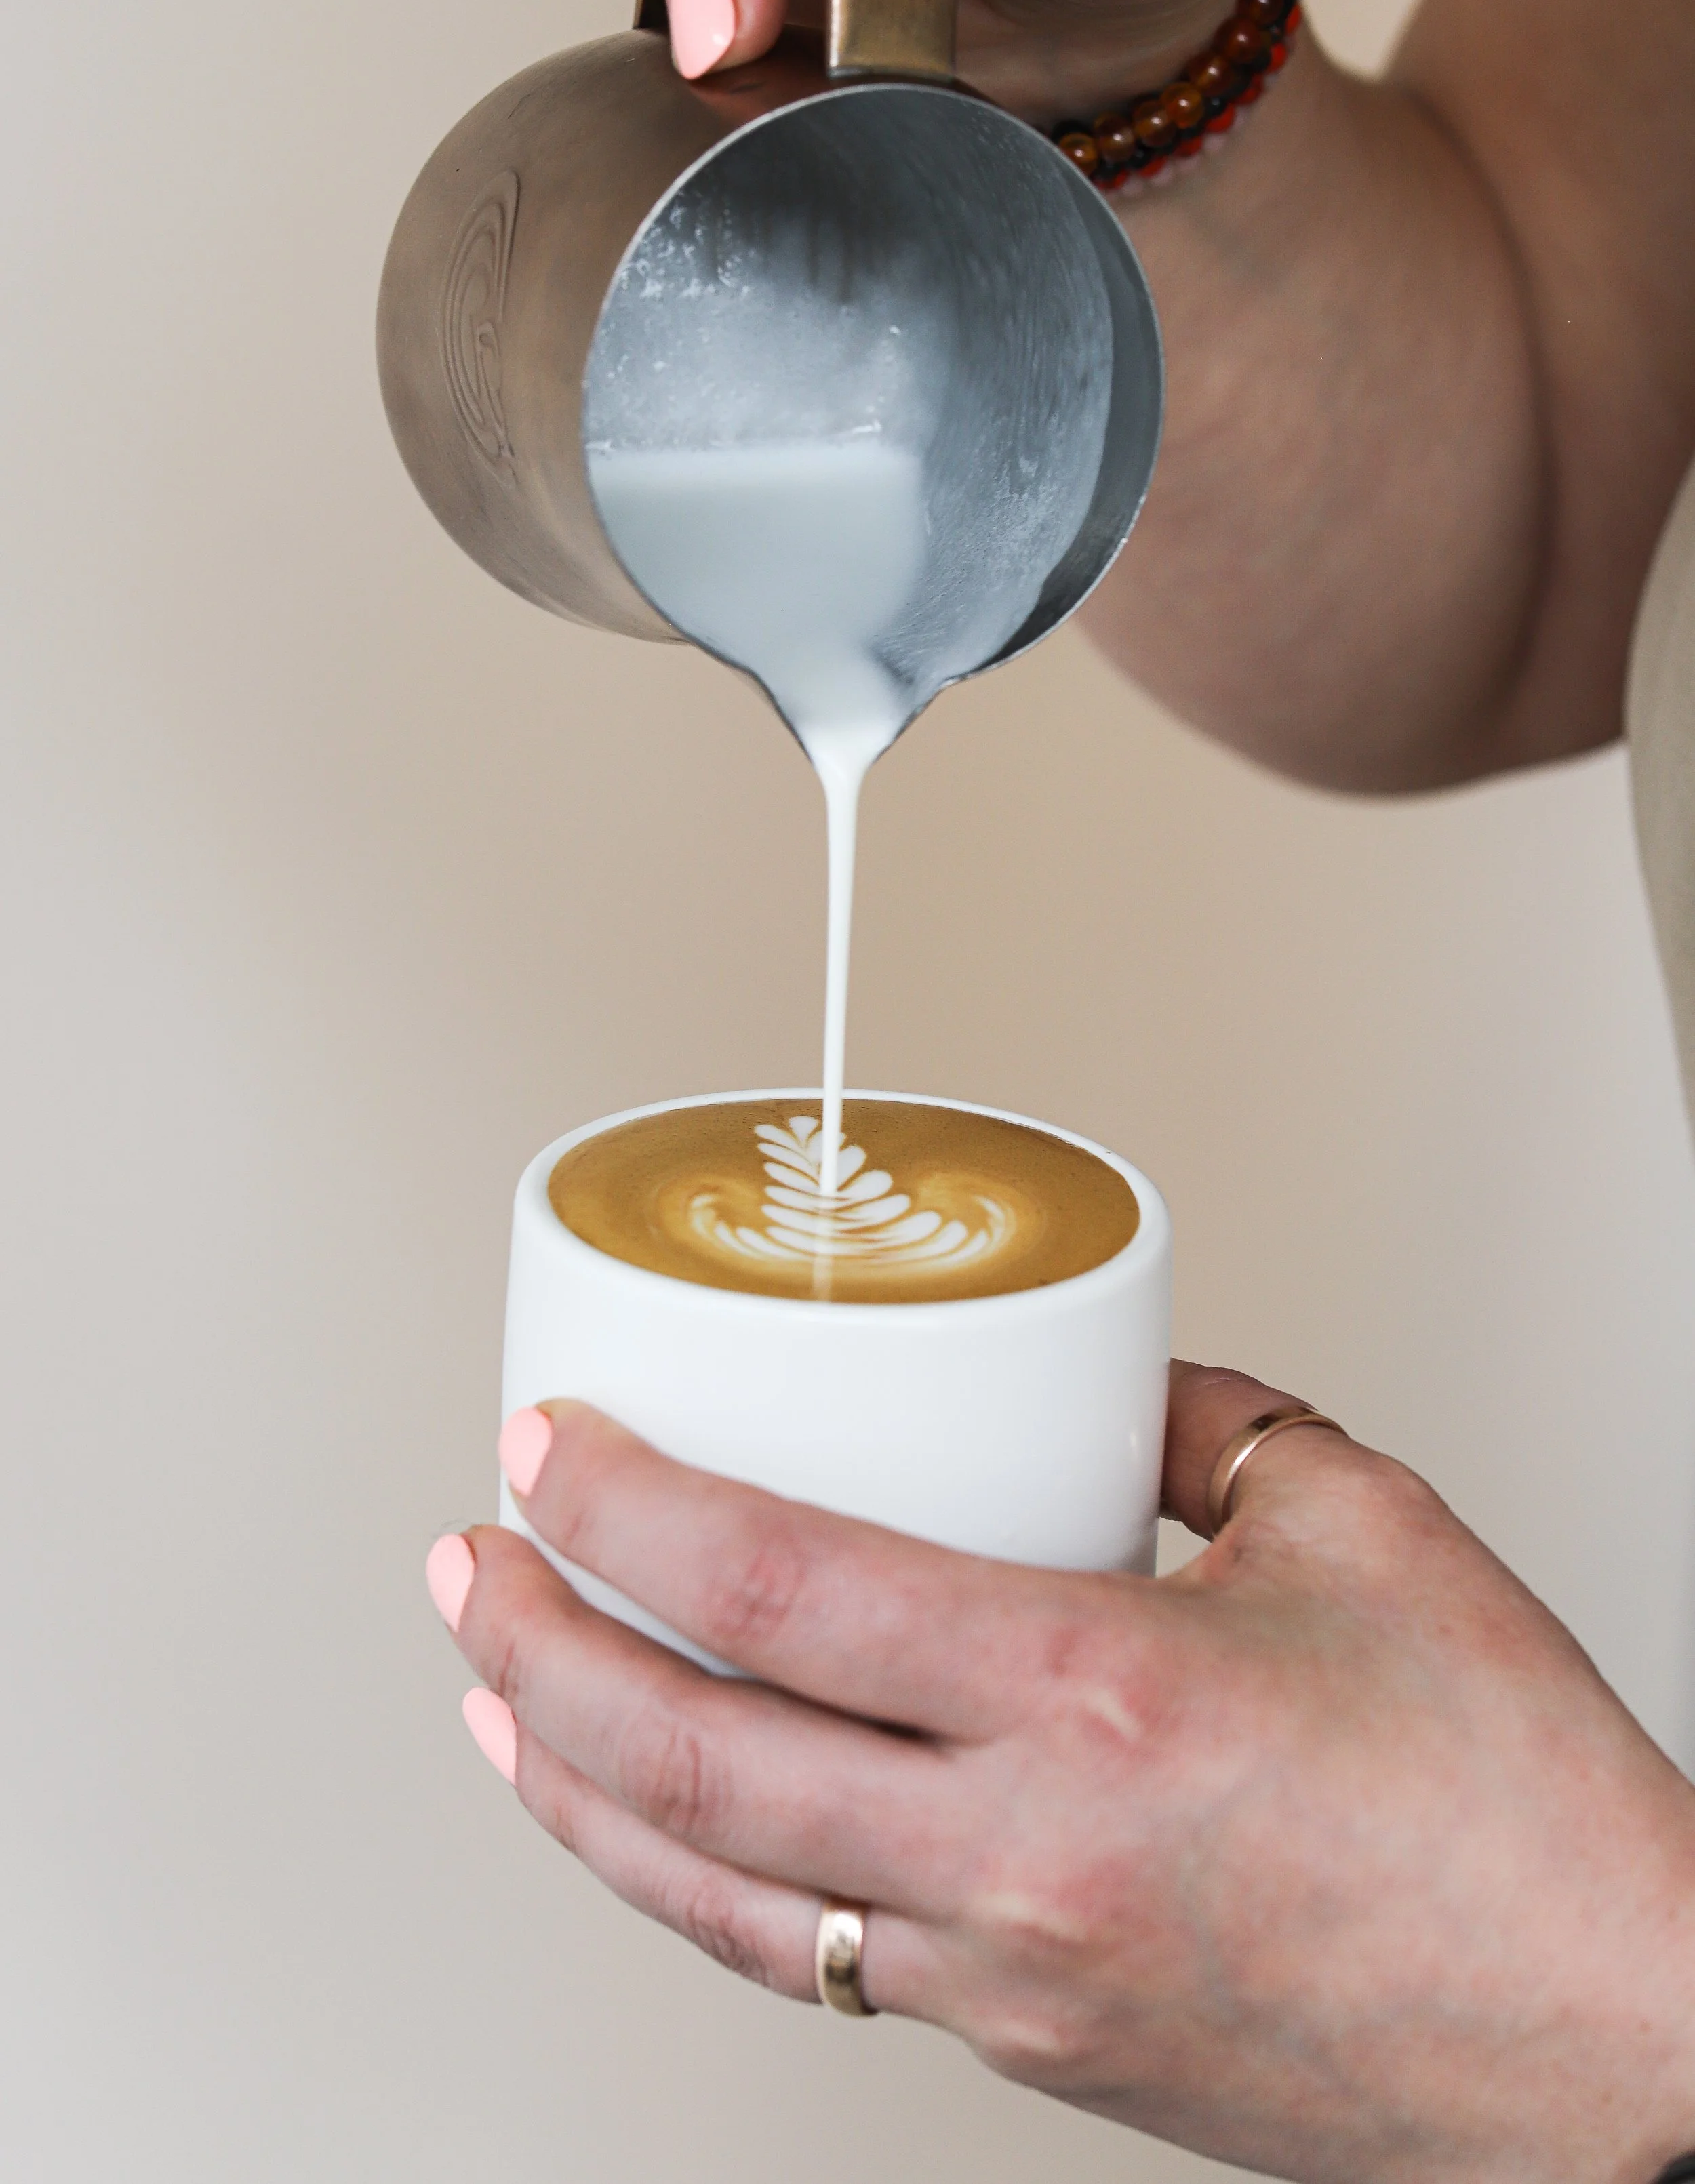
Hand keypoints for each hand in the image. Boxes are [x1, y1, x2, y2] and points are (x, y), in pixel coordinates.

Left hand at [427, 1366, 1694, 2183]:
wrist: (1611, 2042)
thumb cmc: (1513, 1805)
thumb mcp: (1361, 1523)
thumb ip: (1200, 1422)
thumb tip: (1102, 1378)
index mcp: (1098, 1698)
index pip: (780, 1588)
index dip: (628, 1507)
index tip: (548, 1446)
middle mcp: (1025, 1856)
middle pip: (692, 1758)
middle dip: (537, 1647)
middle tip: (469, 1566)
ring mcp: (1014, 1975)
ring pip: (718, 1893)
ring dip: (574, 1788)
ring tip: (497, 1701)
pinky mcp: (1033, 2044)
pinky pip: (819, 1967)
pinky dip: (705, 1886)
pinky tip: (667, 1829)